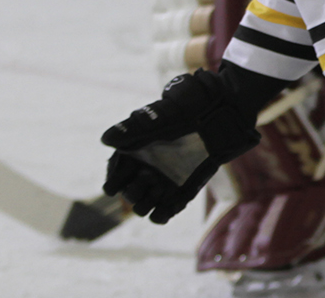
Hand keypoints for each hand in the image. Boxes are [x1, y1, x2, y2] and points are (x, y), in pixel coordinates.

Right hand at [101, 69, 260, 222]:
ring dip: (144, 205)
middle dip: (131, 193)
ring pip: (145, 203)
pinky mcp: (182, 190)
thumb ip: (134, 129)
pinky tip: (162, 213)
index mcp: (137, 149)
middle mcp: (148, 167)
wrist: (219, 115)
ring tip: (151, 200)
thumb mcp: (160, 117)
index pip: (117, 170)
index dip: (113, 180)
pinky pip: (167, 209)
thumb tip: (105, 139)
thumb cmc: (187, 111)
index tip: (112, 187)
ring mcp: (164, 180)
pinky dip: (162, 215)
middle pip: (130, 189)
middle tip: (137, 190)